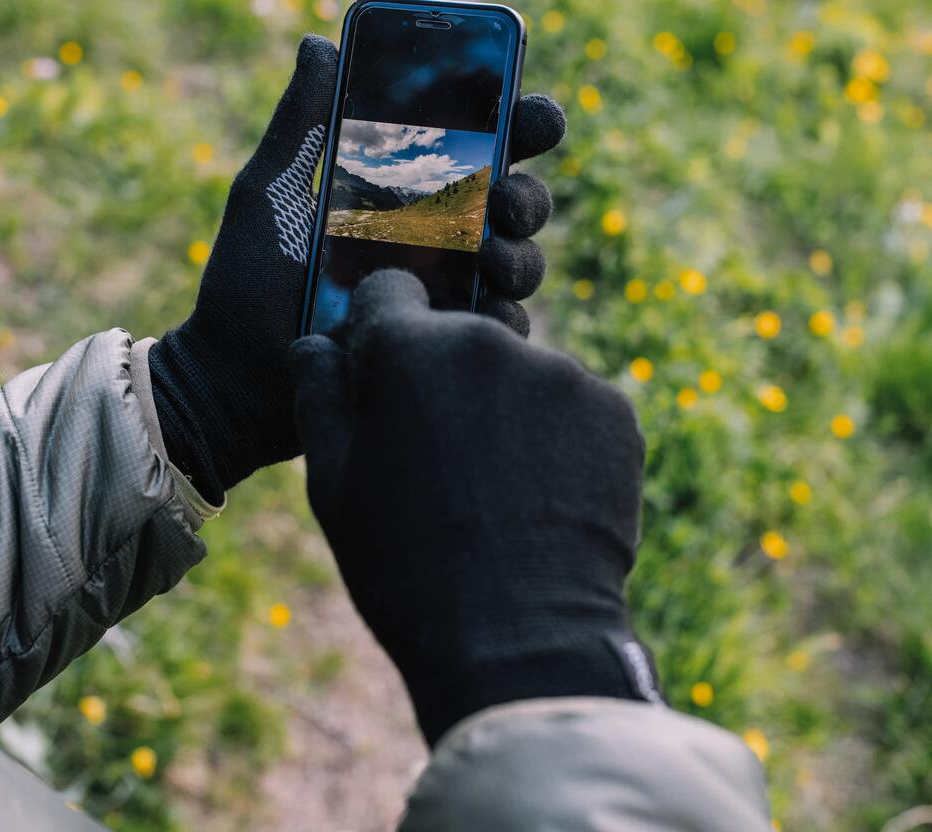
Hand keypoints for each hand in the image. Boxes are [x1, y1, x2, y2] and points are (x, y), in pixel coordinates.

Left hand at [148, 36, 565, 502]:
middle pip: (517, 204)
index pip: (480, 146)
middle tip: (504, 196)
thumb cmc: (245, 283)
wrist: (231, 380)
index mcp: (405, 194)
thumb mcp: (269, 193)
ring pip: (521, 265)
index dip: (519, 121)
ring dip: (522, 254)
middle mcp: (438, 241)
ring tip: (490, 255)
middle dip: (529, 194)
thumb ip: (298, 124)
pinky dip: (501, 320)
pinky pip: (497, 332)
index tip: (531, 108)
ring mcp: (446, 297)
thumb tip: (320, 42)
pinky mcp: (443, 349)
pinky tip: (481, 312)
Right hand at [289, 270, 662, 745]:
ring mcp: (560, 373)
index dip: (380, 330)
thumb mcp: (333, 482)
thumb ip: (319, 392)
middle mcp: (489, 341)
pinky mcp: (613, 409)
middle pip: (455, 333)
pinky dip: (554, 432)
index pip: (389, 290)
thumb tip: (318, 342)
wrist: (518, 641)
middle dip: (440, 373)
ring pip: (515, 369)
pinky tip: (539, 491)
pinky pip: (568, 401)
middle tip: (438, 452)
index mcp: (409, 348)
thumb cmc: (406, 565)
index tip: (385, 374)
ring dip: (500, 404)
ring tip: (494, 483)